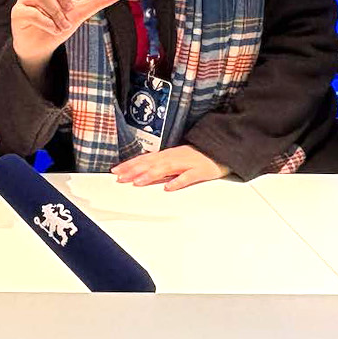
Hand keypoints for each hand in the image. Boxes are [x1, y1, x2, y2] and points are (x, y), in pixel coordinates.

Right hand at [10, 0, 125, 70]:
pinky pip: (34, 12)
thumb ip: (97, 1)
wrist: (42, 47)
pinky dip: (48, 24)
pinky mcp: (18, 13)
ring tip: (61, 26)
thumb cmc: (58, 25)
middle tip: (68, 12)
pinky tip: (53, 30)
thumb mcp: (80, 13)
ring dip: (57, 15)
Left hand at [111, 145, 229, 190]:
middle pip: (151, 163)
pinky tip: (168, 188)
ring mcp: (187, 163)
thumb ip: (161, 166)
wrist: (222, 150)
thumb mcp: (176, 160)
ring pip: (166, 168)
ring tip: (137, 182)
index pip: (145, 159)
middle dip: (134, 170)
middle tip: (120, 178)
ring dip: (151, 175)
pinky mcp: (200, 171)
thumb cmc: (197, 157)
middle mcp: (174, 157)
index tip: (115, 171)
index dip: (130, 165)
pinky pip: (188, 177)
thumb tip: (142, 174)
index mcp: (168, 155)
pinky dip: (178, 182)